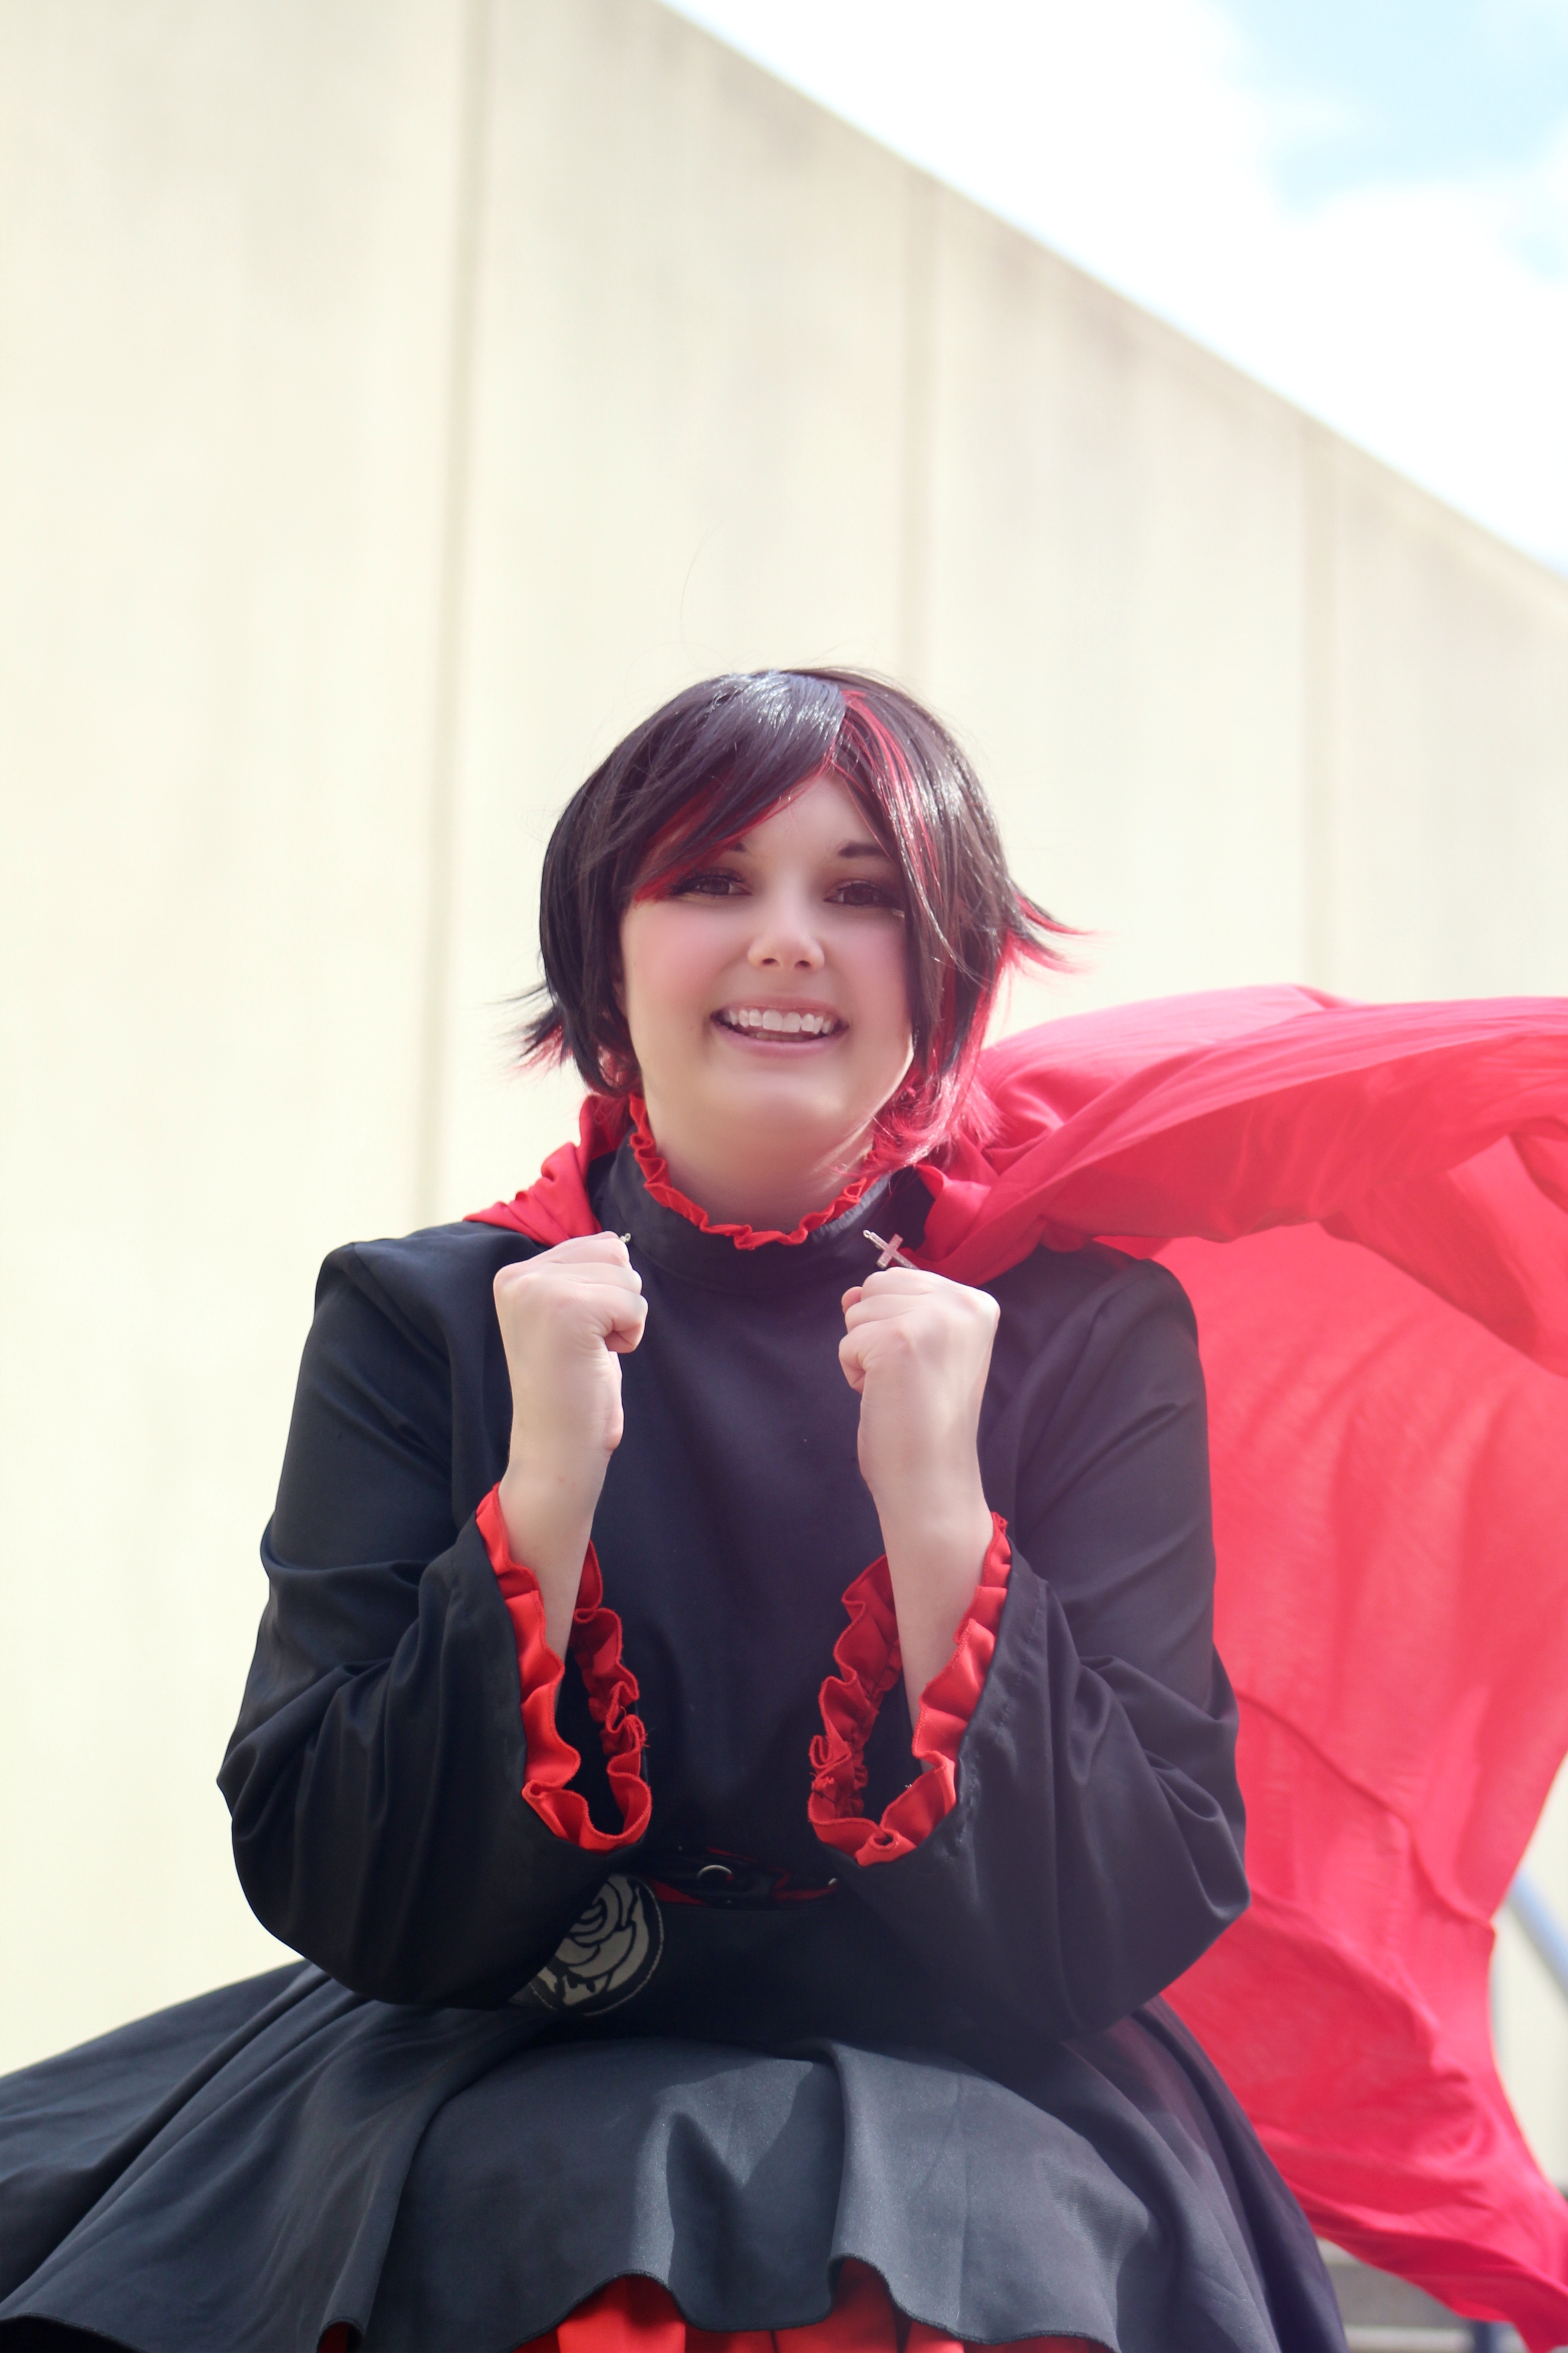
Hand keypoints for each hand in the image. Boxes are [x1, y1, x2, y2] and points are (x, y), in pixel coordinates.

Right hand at [494, 1234, 645, 1657]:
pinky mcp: (566, 1309)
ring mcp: (538, 1290)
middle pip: (614, 1253)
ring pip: (627, 1278)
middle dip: (618, 1301)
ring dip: (624, 1319)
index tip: (578, 1336)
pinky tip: (598, 1360)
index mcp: (514, 1274)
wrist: (556, 1448)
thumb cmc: (573, 1388)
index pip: (599, 1245)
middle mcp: (518, 1276)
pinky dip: (629, 1335)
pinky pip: (633, 1303)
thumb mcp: (568, 1316)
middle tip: (586, 1346)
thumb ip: (579, 1276)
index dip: (607, 1293)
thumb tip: (617, 1242)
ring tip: (590, 1354)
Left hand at [839, 1268, 998, 1713]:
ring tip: (897, 1389)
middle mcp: (963, 1302)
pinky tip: (884, 1398)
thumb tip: (850, 1294)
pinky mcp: (898, 1340)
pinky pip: (847, 1341)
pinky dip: (854, 1373)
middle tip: (906, 1379)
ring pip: (857, 1311)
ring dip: (864, 1353)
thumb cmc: (925, 1420)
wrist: (932, 1480)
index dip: (895, 1325)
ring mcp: (932, 1319)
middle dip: (876, 1332)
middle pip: (877, 1286)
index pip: (901, 1279)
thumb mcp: (924, 1347)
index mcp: (978, 1302)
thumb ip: (897, 1309)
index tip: (922, 1366)